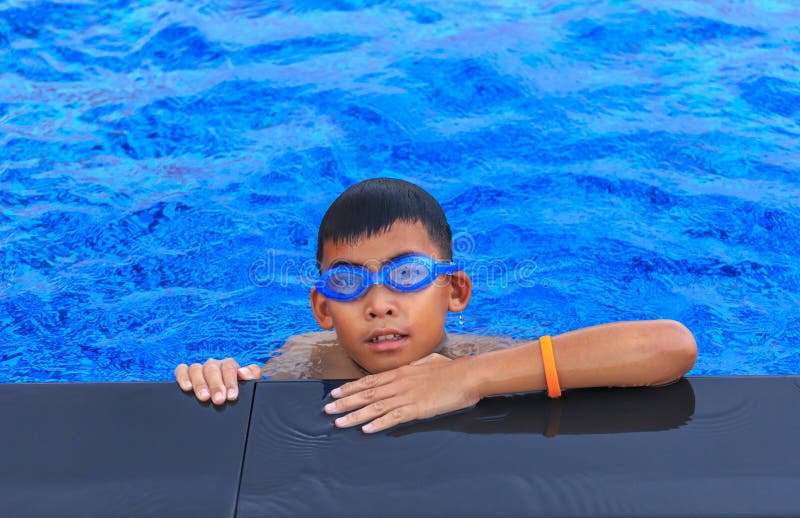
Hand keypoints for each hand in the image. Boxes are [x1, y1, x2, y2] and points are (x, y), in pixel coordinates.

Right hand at [174, 358, 262, 404]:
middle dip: (216, 385)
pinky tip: (187, 387)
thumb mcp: (250, 384)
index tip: (232, 396)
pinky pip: (181, 370)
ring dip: (200, 383)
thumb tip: (243, 372)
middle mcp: (214, 365)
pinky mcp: (186, 374)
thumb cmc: (238, 392)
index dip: (230, 382)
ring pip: (196, 369)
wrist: (227, 398)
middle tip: (219, 400)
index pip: (229, 368)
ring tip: (204, 397)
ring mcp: (200, 369)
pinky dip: (183, 376)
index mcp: (229, 365)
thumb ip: (252, 376)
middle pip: (212, 369)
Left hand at [323, 353, 480, 432]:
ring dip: (355, 415)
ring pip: (375, 406)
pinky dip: (378, 424)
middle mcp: (399, 383)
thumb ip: (415, 365)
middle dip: (345, 402)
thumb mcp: (429, 361)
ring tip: (339, 422)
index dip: (351, 387)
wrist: (468, 375)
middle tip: (328, 409)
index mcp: (402, 372)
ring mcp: (407, 396)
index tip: (336, 392)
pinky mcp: (417, 408)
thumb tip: (408, 366)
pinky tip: (366, 429)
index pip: (370, 380)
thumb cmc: (451, 369)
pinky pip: (394, 417)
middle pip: (367, 393)